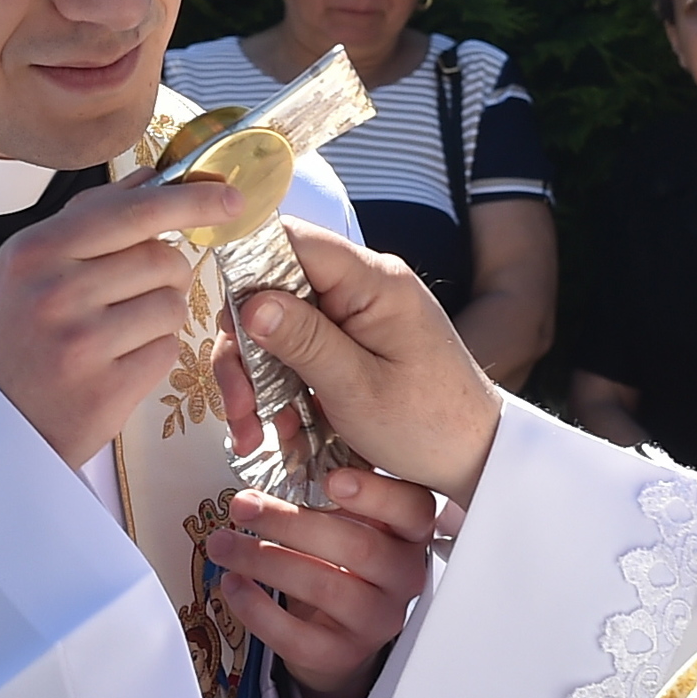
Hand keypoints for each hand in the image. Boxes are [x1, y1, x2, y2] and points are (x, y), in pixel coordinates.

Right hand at [0, 179, 240, 466]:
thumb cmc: (9, 334)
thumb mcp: (25, 265)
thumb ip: (86, 218)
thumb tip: (150, 177)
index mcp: (35, 251)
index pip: (133, 211)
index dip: (191, 199)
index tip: (229, 195)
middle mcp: (56, 293)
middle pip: (162, 259)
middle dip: (167, 272)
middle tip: (137, 292)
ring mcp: (82, 343)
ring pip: (171, 305)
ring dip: (160, 314)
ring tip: (120, 330)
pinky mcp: (106, 389)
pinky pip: (166, 350)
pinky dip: (153, 352)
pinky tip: (118, 360)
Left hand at [206, 467, 437, 697]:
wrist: (338, 630)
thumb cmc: (337, 554)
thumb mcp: (342, 513)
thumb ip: (323, 471)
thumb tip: (283, 422)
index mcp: (409, 533)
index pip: (414, 510)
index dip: (376, 494)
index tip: (331, 478)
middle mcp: (403, 577)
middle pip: (359, 549)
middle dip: (292, 524)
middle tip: (242, 504)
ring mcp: (376, 620)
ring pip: (327, 590)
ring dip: (266, 561)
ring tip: (222, 542)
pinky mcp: (341, 654)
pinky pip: (299, 636)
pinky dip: (258, 610)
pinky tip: (231, 583)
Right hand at [211, 225, 502, 508]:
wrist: (476, 457)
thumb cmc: (430, 425)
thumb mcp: (359, 389)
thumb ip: (305, 341)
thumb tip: (250, 302)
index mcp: (373, 282)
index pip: (291, 240)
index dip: (246, 267)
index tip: (220, 317)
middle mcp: (362, 288)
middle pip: (273, 291)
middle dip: (244, 350)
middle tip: (238, 407)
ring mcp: (354, 316)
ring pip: (276, 329)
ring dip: (256, 381)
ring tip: (252, 434)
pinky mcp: (349, 345)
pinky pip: (297, 354)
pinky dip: (279, 391)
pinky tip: (275, 432)